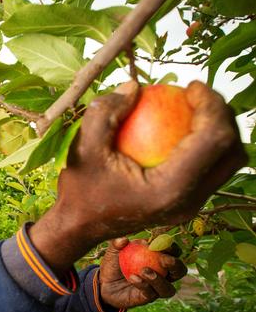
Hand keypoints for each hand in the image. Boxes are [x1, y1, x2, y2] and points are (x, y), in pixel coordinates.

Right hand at [28, 80, 245, 274]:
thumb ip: (105, 112)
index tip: (191, 86)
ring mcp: (190, 206)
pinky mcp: (186, 203)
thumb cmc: (80, 189)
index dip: (212, 105)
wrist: (79, 226)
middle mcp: (187, 202)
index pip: (214, 140)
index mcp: (169, 190)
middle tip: (196, 95)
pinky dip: (204, 144)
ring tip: (193, 108)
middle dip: (223, 115)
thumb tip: (134, 86)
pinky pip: (210, 169)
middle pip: (232, 153)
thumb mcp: (83, 147)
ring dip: (218, 130)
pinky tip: (180, 126)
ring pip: (228, 163)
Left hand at [99, 238, 186, 308]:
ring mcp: (156, 288)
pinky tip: (132, 278)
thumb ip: (117, 244)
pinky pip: (151, 294)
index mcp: (159, 258)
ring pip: (169, 288)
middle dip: (175, 265)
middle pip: (180, 271)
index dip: (171, 247)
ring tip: (143, 270)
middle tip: (164, 260)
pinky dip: (143, 285)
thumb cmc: (114, 264)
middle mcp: (163, 274)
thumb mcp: (113, 252)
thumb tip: (124, 239)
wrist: (103, 284)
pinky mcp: (147, 298)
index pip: (173, 252)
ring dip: (159, 279)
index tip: (162, 243)